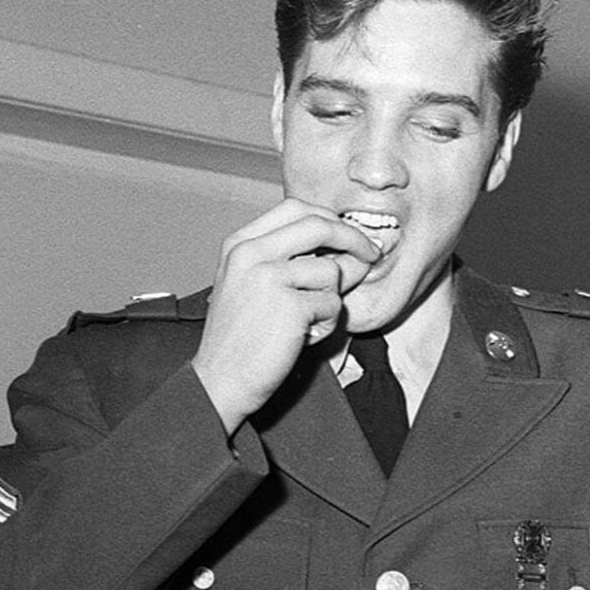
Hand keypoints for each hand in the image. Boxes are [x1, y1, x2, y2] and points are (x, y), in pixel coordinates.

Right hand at [191, 198, 378, 433]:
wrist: (219, 380)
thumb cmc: (240, 339)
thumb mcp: (254, 287)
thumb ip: (294, 262)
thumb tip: (352, 251)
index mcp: (240, 244)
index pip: (295, 208)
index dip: (329, 218)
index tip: (348, 234)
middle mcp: (251, 253)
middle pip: (319, 225)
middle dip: (353, 238)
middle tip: (370, 254)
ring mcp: (268, 276)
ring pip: (330, 270)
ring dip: (331, 299)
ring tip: (308, 321)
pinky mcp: (288, 304)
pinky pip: (332, 304)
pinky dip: (327, 324)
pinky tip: (303, 336)